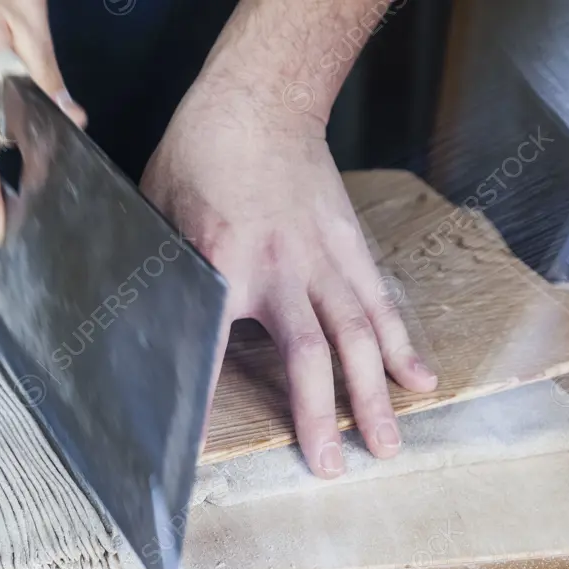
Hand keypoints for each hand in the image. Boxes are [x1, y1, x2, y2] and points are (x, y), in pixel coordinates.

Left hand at [140, 84, 437, 477]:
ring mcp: (325, 258)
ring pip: (359, 336)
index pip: (215, 350)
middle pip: (310, 356)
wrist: (259, 99)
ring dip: (374, 394)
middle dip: (320, 416)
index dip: (209, 405)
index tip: (201, 453)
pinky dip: (402, 343)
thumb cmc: (199, 154)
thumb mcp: (157, 213)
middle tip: (332, 468)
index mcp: (224, 264)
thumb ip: (164, 276)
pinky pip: (381, 301)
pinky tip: (420, 379)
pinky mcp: (351, 245)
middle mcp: (282, 269)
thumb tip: (148, 330)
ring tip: (388, 445)